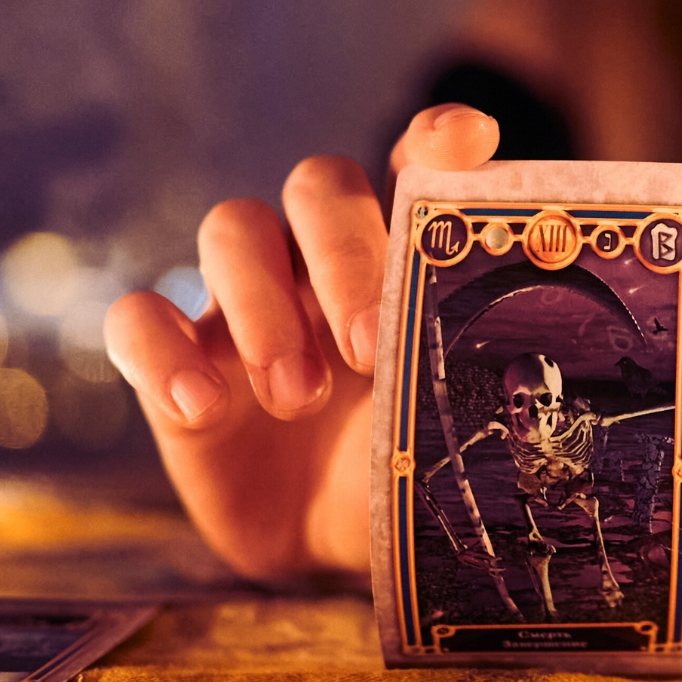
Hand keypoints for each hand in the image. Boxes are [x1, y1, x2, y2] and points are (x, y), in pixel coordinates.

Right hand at [104, 104, 499, 577]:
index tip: (465, 140)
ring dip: (262, 304)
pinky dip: (162, 354)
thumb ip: (477, 398)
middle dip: (344, 254)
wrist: (327, 542)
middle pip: (317, 186)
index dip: (436, 140)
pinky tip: (200, 410)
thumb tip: (541, 393)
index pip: (416, 162)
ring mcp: (240, 298)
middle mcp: (319, 255)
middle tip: (370, 351)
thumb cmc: (403, 469)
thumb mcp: (449, 441)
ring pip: (231, 229)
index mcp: (398, 254)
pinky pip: (140, 317)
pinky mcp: (173, 355)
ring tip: (293, 395)